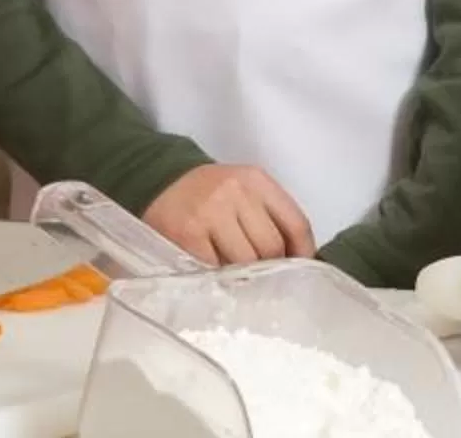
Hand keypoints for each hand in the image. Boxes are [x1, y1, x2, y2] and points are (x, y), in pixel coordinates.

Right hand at [144, 165, 315, 265]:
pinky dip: (220, 280)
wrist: (157, 180)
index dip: (303, 253)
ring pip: (246, 262)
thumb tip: (298, 259)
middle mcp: (235, 192)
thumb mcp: (244, 189)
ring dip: (245, 277)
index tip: (302, 272)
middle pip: (272, 247)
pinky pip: (215, 270)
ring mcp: (210, 213)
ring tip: (239, 280)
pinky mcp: (186, 235)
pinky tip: (217, 280)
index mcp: (256, 180)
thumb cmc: (209, 192)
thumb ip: (270, 216)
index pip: (295, 223)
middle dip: (270, 268)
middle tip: (263, 279)